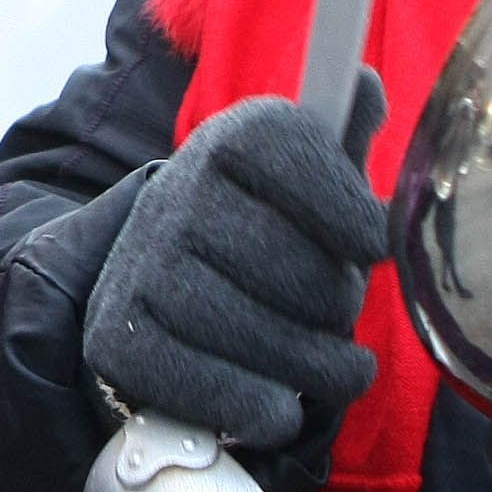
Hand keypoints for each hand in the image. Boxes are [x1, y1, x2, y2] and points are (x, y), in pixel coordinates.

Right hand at [83, 83, 389, 480]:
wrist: (151, 289)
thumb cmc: (255, 235)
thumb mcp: (297, 181)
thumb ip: (338, 137)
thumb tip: (364, 83)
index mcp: (230, 141)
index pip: (298, 155)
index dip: (352, 212)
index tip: (373, 246)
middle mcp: (177, 193)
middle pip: (299, 266)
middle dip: (338, 305)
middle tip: (339, 316)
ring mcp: (141, 265)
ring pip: (265, 335)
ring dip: (318, 369)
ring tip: (337, 371)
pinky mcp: (118, 336)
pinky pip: (217, 387)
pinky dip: (263, 408)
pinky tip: (281, 404)